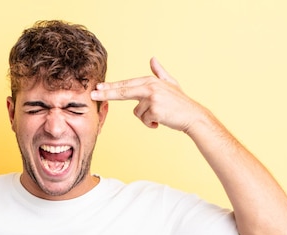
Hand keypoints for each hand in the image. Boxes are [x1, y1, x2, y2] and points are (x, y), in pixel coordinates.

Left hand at [91, 57, 211, 132]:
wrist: (193, 116)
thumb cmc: (180, 102)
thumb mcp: (170, 83)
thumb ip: (159, 72)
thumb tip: (152, 58)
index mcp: (150, 81)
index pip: (126, 84)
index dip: (111, 86)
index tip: (98, 87)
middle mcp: (150, 87)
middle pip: (123, 91)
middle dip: (106, 94)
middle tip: (92, 95)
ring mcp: (152, 98)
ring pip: (137, 113)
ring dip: (146, 118)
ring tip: (160, 115)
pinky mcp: (155, 109)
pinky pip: (145, 120)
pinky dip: (151, 124)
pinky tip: (162, 121)